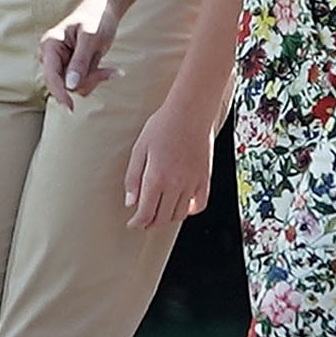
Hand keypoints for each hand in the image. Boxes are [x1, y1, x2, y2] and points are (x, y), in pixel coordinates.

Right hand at [38, 0, 120, 108]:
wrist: (105, 10)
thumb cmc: (97, 19)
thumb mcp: (91, 39)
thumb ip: (80, 62)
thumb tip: (70, 86)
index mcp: (49, 46)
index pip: (50, 76)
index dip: (60, 93)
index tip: (70, 108)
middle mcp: (51, 56)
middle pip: (63, 84)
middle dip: (88, 80)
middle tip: (112, 72)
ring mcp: (61, 63)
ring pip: (74, 86)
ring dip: (95, 80)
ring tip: (112, 69)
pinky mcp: (72, 68)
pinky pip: (82, 83)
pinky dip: (96, 78)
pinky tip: (110, 70)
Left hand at [124, 97, 220, 228]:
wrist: (190, 113)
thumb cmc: (163, 126)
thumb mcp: (139, 149)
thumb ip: (133, 178)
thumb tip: (131, 202)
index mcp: (156, 178)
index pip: (146, 213)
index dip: (137, 223)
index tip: (133, 224)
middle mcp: (175, 184)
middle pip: (162, 217)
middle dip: (150, 223)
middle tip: (144, 221)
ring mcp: (192, 183)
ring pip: (180, 214)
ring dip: (168, 219)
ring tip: (160, 214)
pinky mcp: (205, 178)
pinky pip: (200, 204)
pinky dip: (191, 210)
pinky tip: (183, 206)